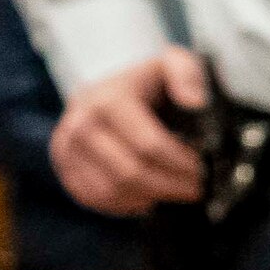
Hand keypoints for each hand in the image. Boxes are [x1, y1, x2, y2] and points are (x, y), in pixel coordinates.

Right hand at [50, 44, 211, 212]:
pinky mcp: (64, 167)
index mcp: (108, 100)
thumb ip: (187, 74)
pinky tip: (150, 197)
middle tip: (198, 190)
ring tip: (177, 194)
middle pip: (131, 173)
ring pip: (113, 191)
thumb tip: (194, 101)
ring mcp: (66, 149)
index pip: (149, 145)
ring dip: (151, 198)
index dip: (181, 164)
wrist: (106, 88)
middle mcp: (80, 125)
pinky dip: (125, 205)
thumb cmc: (147, 81)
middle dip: (171, 186)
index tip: (205, 172)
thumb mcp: (172, 64)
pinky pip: (94, 198)